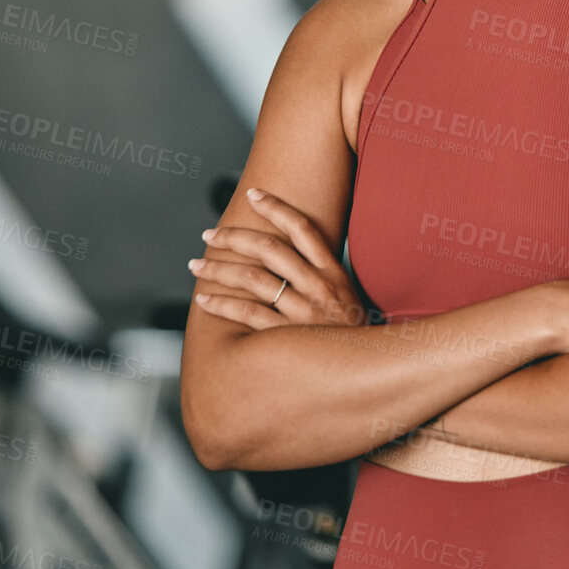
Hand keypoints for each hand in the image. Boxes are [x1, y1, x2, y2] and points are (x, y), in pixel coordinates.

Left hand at [187, 188, 366, 330]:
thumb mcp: (349, 301)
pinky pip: (248, 315)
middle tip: (209, 235)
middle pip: (269, 249)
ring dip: (219, 270)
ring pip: (253, 279)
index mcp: (334, 274)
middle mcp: (319, 287)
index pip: (303, 229)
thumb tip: (294, 262)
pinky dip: (222, 305)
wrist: (372, 374)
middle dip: (234, 237)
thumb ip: (325, 280)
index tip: (252, 194)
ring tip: (197, 266)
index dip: (276, 207)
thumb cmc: (354, 340)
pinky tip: (205, 301)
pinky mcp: (289, 337)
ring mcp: (304, 311)